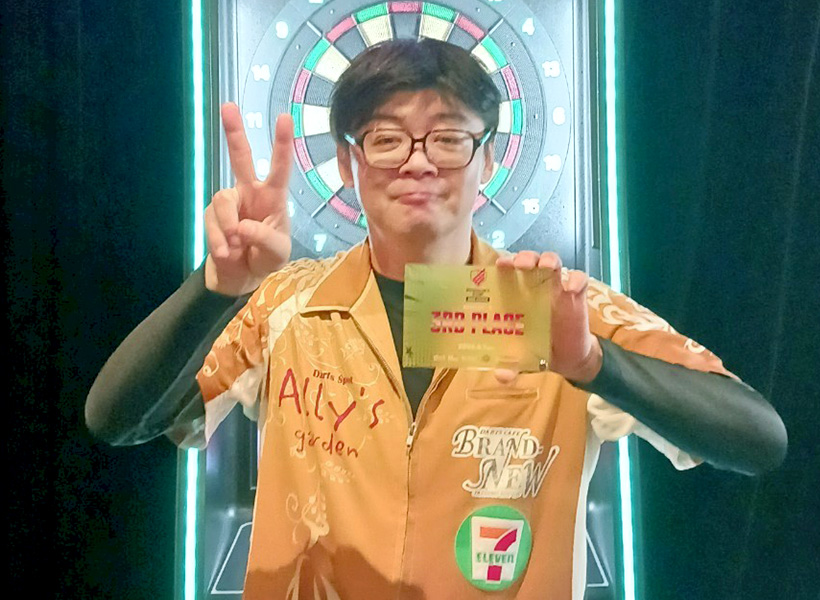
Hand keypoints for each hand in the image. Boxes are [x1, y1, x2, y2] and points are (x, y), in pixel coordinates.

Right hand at [204, 103, 293, 295]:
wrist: (241, 277)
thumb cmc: (267, 258)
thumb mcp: (277, 254)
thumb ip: (265, 239)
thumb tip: (243, 226)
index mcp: (273, 197)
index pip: (279, 168)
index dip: (282, 144)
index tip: (285, 118)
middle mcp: (250, 193)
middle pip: (240, 158)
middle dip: (234, 132)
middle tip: (228, 106)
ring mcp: (229, 203)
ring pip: (222, 200)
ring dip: (228, 227)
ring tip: (235, 247)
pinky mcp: (212, 216)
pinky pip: (212, 223)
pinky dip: (220, 241)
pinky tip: (227, 253)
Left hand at [494, 251, 601, 383]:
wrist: (566, 358)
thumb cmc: (537, 349)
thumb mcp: (522, 359)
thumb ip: (511, 366)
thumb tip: (501, 377)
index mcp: (516, 296)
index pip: (509, 272)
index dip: (504, 265)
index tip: (499, 266)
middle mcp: (535, 286)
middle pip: (530, 261)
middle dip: (525, 257)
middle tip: (520, 264)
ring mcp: (557, 288)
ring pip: (553, 262)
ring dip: (548, 260)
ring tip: (546, 266)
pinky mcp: (577, 296)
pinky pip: (579, 279)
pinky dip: (576, 280)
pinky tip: (572, 289)